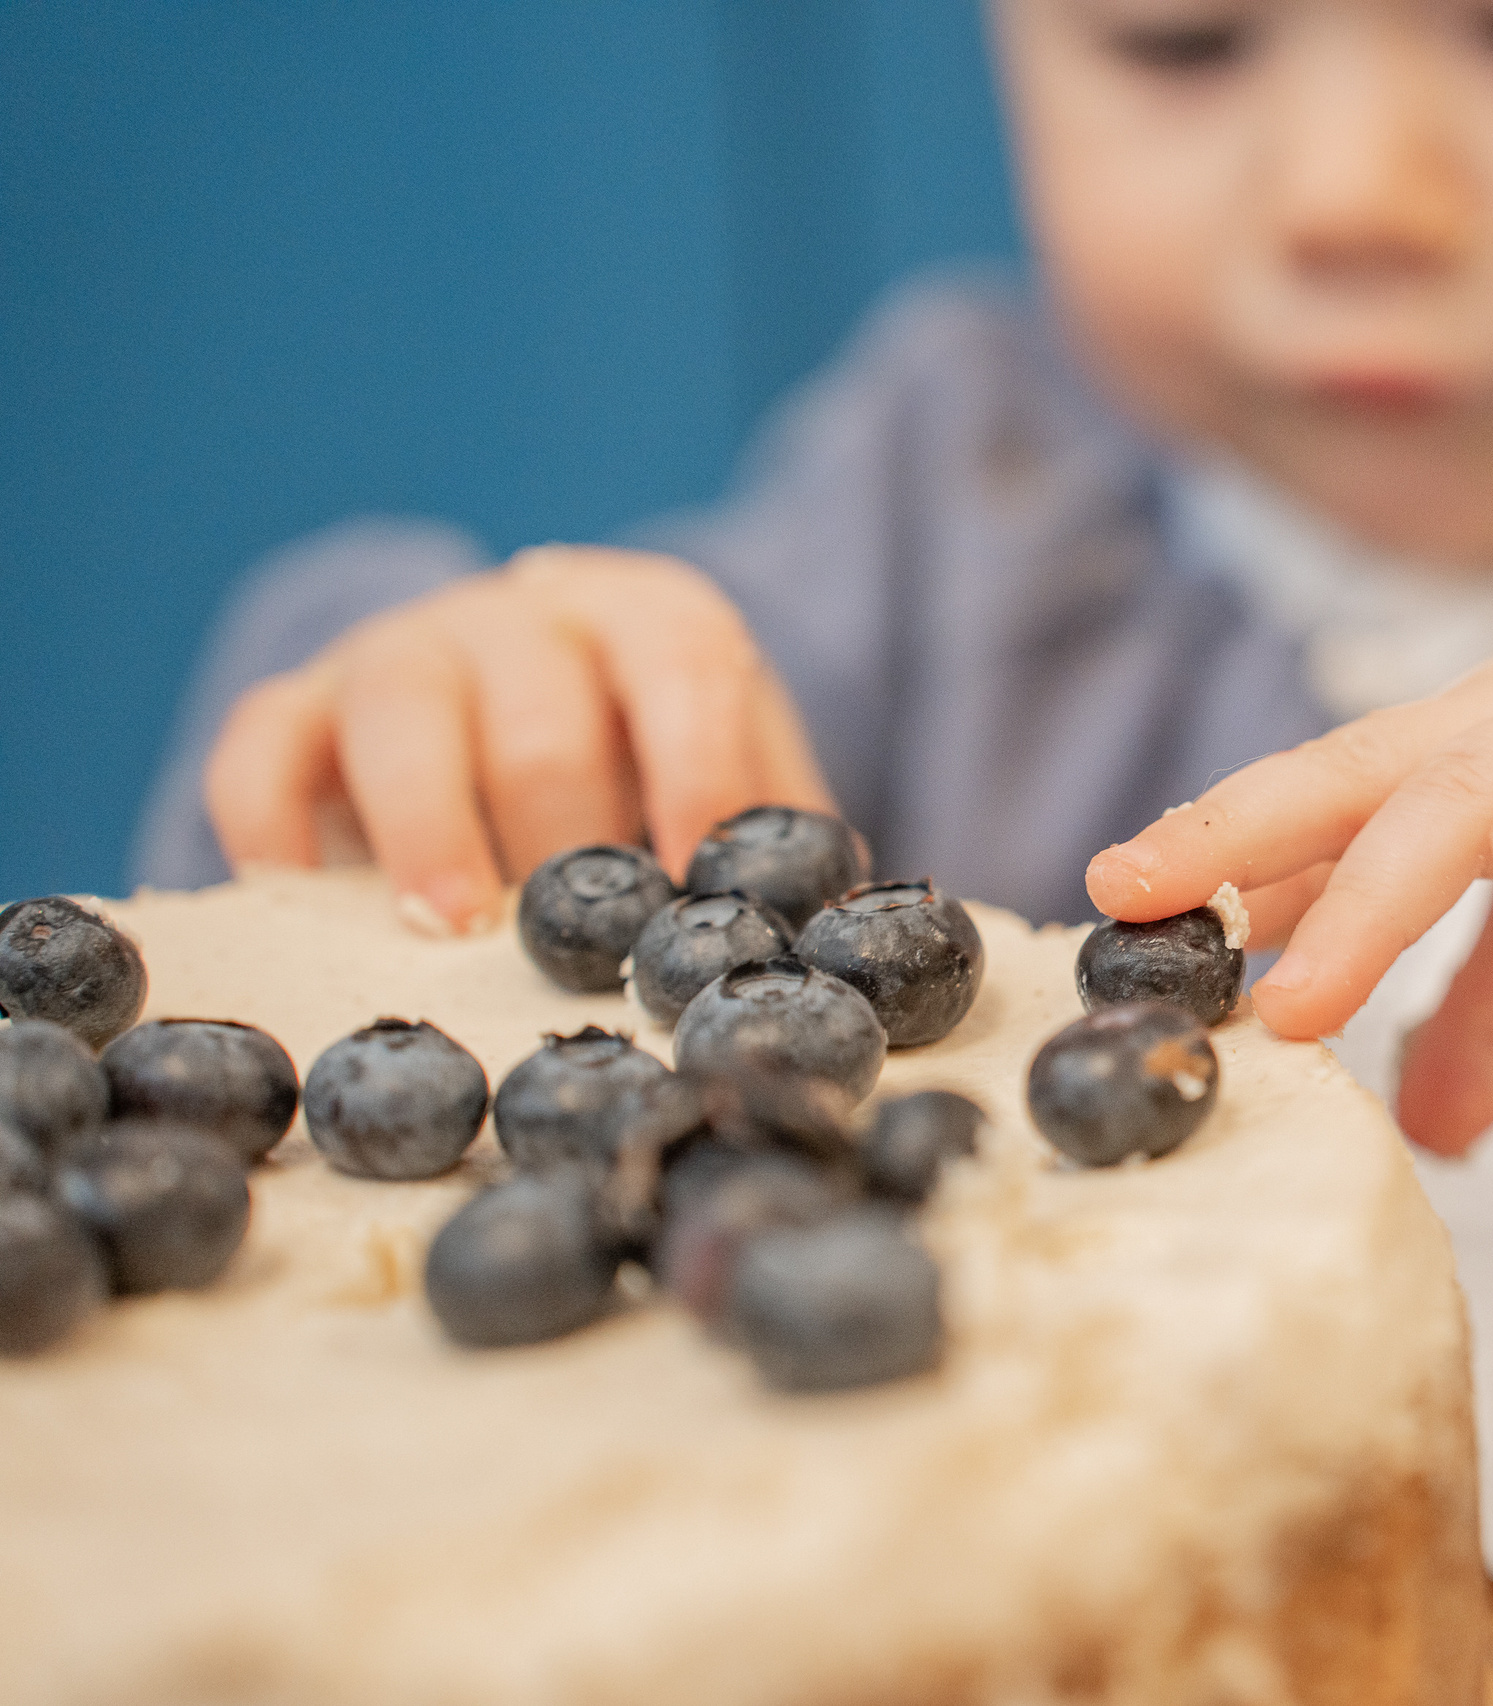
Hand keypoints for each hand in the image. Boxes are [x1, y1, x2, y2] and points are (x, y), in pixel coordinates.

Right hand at [204, 546, 832, 931]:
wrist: (522, 701)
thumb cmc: (655, 768)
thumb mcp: (734, 779)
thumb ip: (778, 846)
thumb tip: (832, 944)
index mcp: (654, 620)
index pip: (685, 663)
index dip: (697, 769)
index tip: (696, 878)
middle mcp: (525, 614)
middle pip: (542, 717)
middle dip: (561, 839)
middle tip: (573, 948)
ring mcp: (404, 650)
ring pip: (404, 716)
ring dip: (427, 829)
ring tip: (450, 929)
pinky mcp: (299, 703)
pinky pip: (263, 749)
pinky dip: (273, 827)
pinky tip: (308, 904)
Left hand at [1086, 537, 1492, 1152]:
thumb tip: (1421, 1136)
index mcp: (1460, 765)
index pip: (1314, 809)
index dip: (1213, 857)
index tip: (1104, 918)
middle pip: (1350, 777)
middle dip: (1234, 835)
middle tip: (1132, 902)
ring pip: (1473, 794)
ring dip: (1378, 887)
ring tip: (1299, 989)